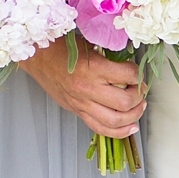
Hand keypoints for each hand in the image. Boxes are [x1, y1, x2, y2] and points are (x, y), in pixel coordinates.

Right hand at [21, 37, 144, 136]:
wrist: (38, 58)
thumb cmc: (62, 47)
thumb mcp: (90, 45)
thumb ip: (110, 58)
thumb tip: (131, 67)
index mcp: (93, 68)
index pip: (128, 76)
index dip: (139, 75)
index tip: (139, 73)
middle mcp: (88, 89)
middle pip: (125, 103)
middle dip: (139, 97)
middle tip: (140, 90)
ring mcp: (82, 104)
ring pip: (116, 121)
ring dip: (133, 116)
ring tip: (138, 107)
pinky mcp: (78, 112)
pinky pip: (101, 128)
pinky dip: (119, 132)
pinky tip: (130, 127)